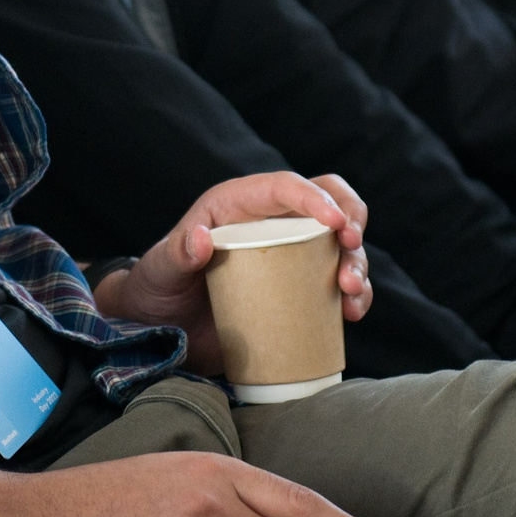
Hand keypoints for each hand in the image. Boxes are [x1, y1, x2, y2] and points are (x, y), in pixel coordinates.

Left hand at [97, 170, 372, 374]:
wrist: (160, 330)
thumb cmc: (159, 287)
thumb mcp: (160, 269)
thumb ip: (175, 253)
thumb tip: (200, 240)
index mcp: (239, 204)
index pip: (285, 187)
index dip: (315, 198)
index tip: (336, 223)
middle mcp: (271, 222)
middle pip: (328, 201)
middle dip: (351, 218)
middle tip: (351, 247)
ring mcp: (290, 255)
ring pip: (341, 244)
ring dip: (357, 262)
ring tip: (350, 290)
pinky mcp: (300, 290)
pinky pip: (338, 284)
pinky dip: (355, 294)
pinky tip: (352, 312)